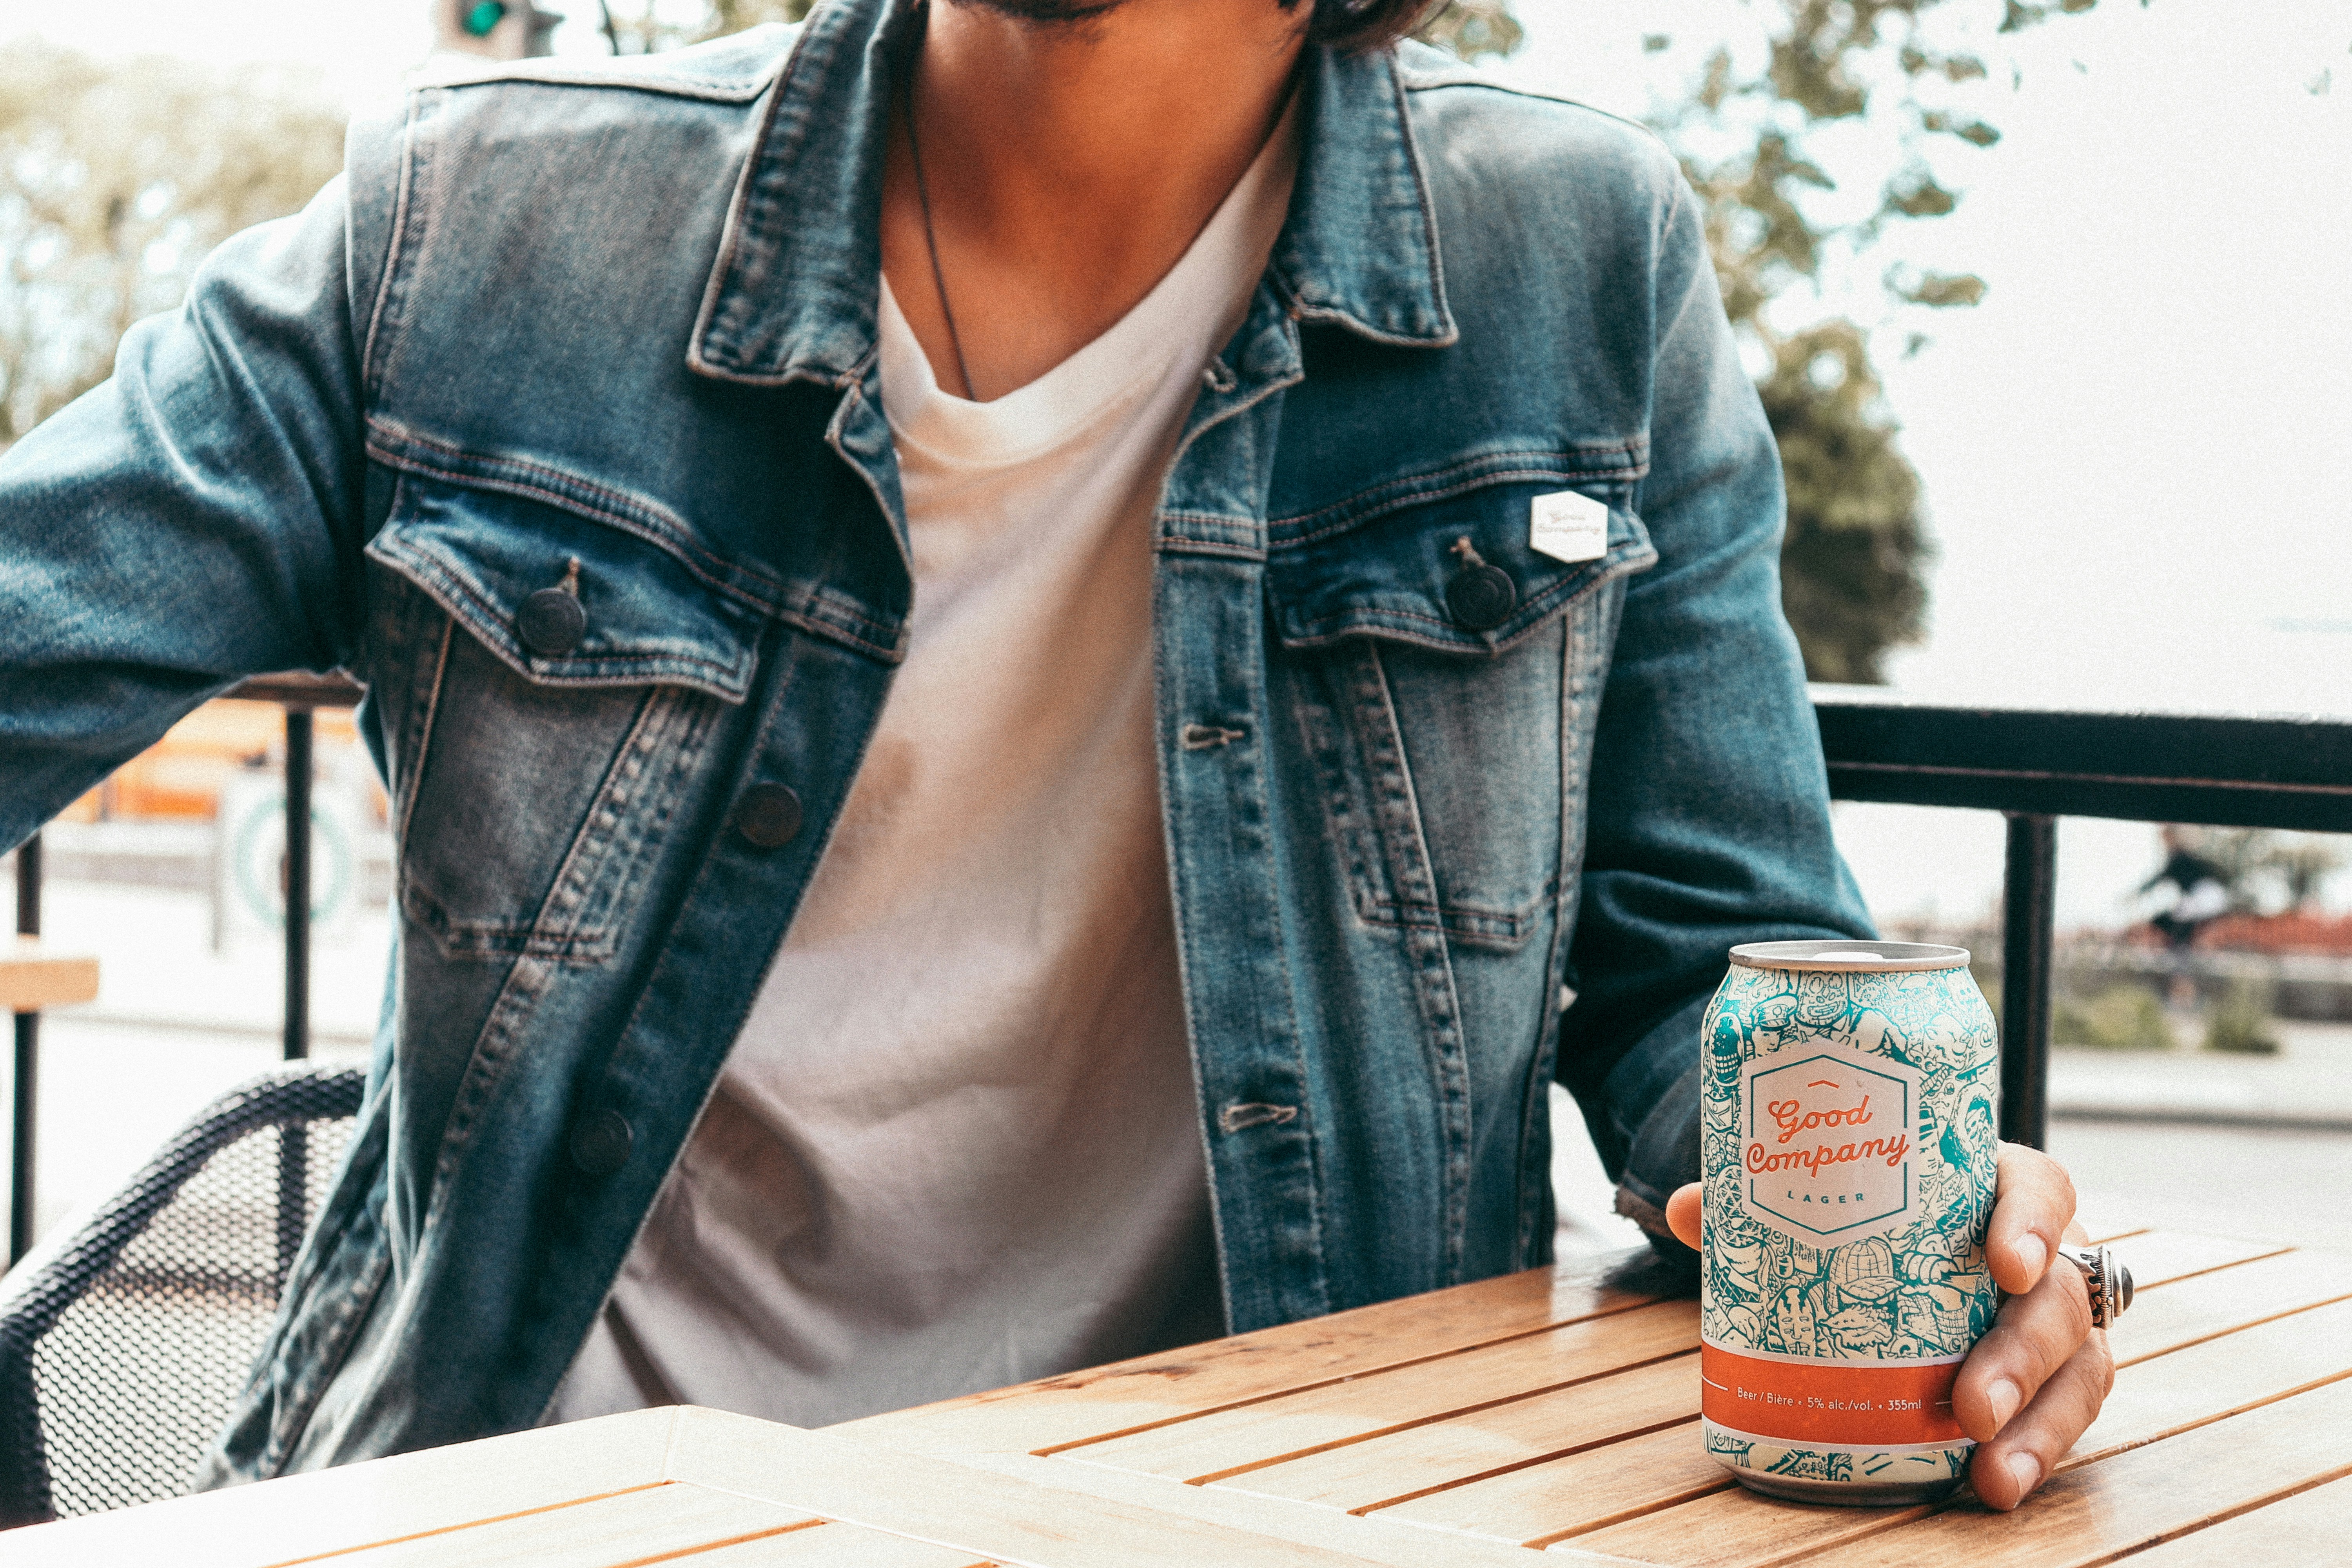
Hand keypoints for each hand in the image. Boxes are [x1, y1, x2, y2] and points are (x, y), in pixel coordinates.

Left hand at [1665, 1141, 2113, 1510]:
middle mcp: (2043, 1256)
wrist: (1903, 1252)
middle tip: (1970, 1405)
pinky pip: (2061, 1415)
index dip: (2033, 1221)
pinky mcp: (2050, 1380)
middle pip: (2058, 1298)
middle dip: (2022, 1355)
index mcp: (1996, 1191)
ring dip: (2039, 1424)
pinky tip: (1997, 1485)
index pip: (2040, 1188)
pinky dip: (2036, 1452)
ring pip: (2077, 1368)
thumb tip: (1685, 1211)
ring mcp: (2053, 1324)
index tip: (2004, 1262)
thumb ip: (1762, 1201)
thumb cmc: (1878, 1216)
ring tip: (1992, 1470)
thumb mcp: (1833, 1201)